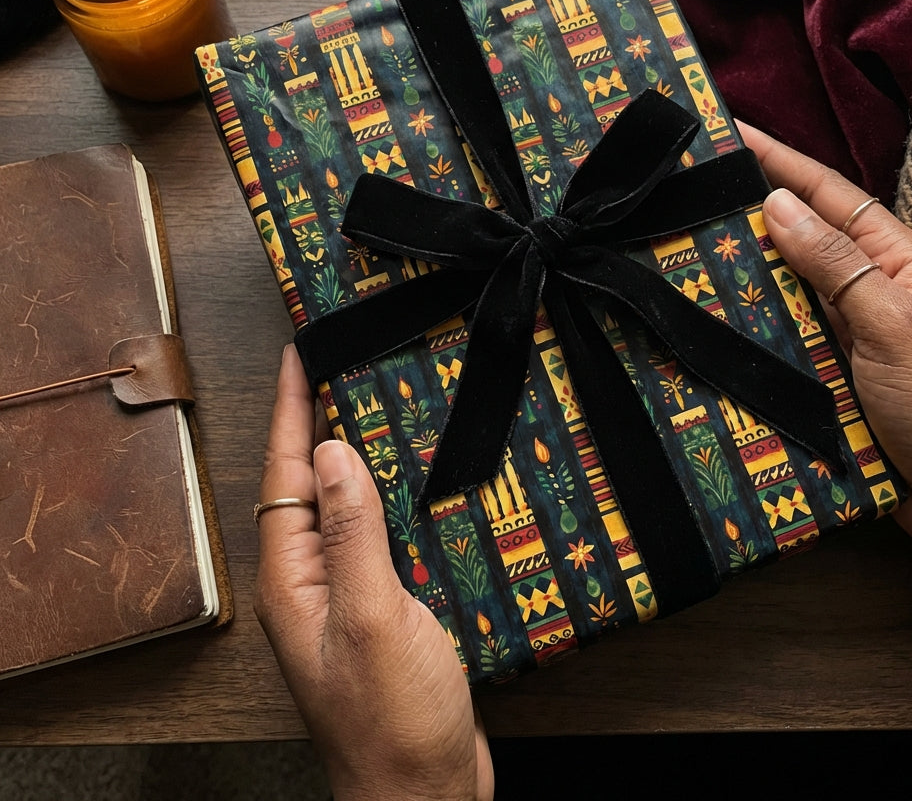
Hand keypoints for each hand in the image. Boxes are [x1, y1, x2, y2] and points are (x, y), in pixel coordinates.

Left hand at [254, 345, 493, 800]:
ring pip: (352, 505)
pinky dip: (399, 498)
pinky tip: (426, 481)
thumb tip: (330, 453)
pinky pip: (384, 534)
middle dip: (324, 421)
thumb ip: (351, 535)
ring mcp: (351, 594)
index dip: (293, 409)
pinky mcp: (389, 607)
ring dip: (365, 455)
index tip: (303, 353)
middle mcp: (315, 580)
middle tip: (348, 364)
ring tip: (387, 404)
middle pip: (313, 483)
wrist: (426, 794)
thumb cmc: (392, 722)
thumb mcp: (371, 619)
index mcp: (296, 578)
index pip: (286, 474)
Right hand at [742, 122, 911, 713]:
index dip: (780, 160)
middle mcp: (868, 285)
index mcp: (896, 258)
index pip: (829, 194)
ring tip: (680, 246)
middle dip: (750, 208)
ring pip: (784, 284)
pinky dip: (747, 320)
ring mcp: (846, 330)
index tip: (728, 133)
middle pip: (801, 234)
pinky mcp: (827, 371)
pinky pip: (780, 332)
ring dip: (742, 266)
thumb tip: (778, 202)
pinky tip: (708, 316)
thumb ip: (836, 263)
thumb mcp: (892, 323)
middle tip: (687, 191)